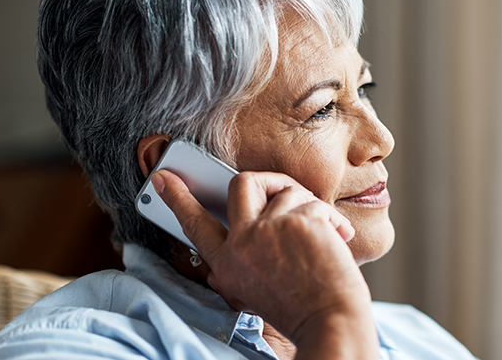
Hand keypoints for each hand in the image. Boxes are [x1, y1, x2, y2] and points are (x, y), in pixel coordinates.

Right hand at [151, 170, 378, 358]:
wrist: (330, 323)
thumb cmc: (300, 308)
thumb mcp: (252, 291)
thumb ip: (241, 260)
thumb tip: (241, 231)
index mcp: (226, 264)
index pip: (194, 224)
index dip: (177, 199)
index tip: (163, 178)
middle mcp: (241, 245)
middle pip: (242, 183)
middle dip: (270, 180)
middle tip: (287, 193)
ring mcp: (268, 230)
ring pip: (288, 190)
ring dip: (311, 208)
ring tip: (323, 234)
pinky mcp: (299, 221)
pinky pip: (316, 203)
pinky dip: (333, 220)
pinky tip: (338, 238)